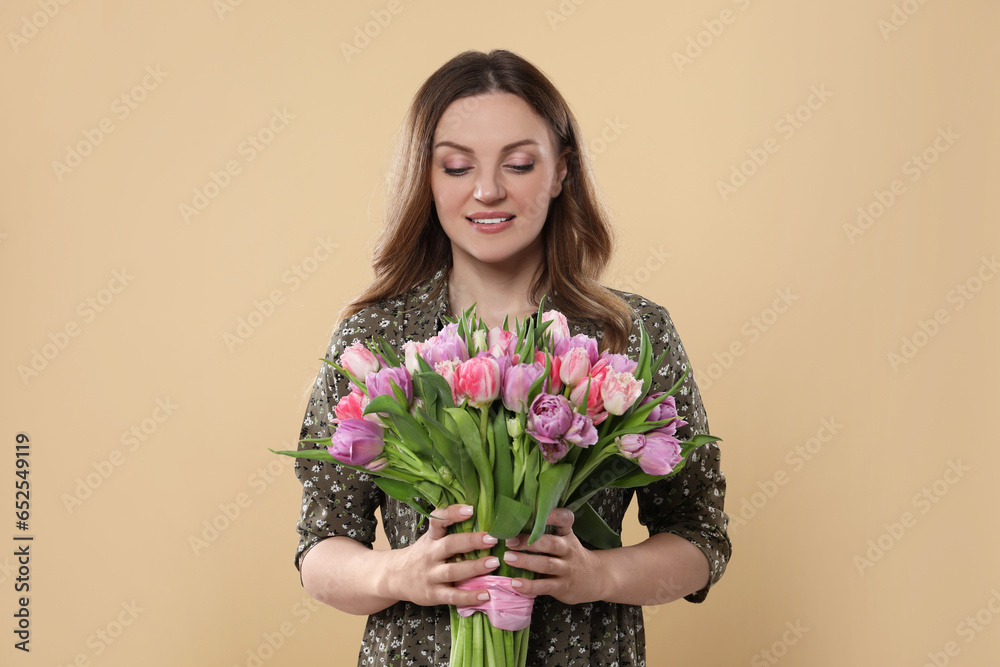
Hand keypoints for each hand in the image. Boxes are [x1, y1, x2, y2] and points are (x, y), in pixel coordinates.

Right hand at [382, 504, 500, 606]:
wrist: (394, 577)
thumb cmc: (421, 555)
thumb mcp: (430, 539)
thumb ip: (450, 532)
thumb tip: (485, 523)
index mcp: (431, 538)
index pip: (438, 520)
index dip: (453, 513)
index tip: (471, 509)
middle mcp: (430, 554)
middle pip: (449, 545)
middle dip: (471, 541)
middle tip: (492, 538)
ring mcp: (430, 575)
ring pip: (453, 571)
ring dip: (475, 567)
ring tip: (494, 563)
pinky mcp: (433, 594)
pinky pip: (452, 596)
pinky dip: (469, 596)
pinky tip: (485, 595)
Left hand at [501, 508, 605, 604]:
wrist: (594, 578)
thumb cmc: (569, 555)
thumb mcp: (564, 539)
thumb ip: (544, 532)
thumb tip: (511, 524)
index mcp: (567, 534)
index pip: (566, 520)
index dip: (556, 515)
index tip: (543, 514)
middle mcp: (568, 549)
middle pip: (551, 543)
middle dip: (529, 542)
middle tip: (509, 541)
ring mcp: (566, 569)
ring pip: (546, 564)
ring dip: (526, 561)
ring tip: (508, 558)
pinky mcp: (562, 586)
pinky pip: (545, 586)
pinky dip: (529, 586)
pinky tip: (515, 583)